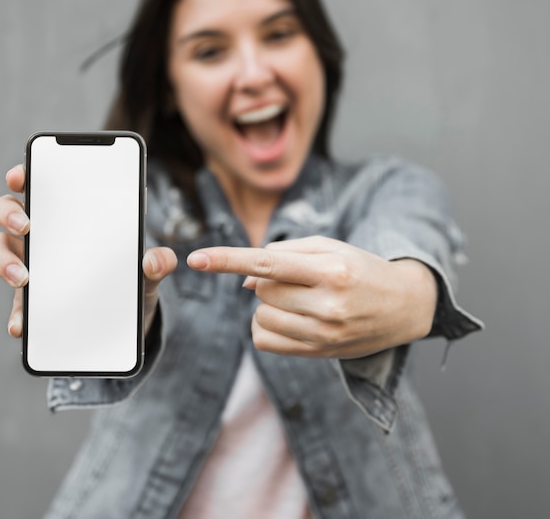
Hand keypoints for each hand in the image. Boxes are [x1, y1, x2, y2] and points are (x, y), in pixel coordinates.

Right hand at [0, 165, 176, 337]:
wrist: (127, 319)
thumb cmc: (132, 278)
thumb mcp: (149, 269)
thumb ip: (159, 261)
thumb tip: (153, 261)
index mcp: (70, 216)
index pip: (41, 186)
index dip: (26, 175)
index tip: (21, 177)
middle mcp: (44, 235)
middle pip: (9, 211)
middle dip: (10, 213)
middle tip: (26, 225)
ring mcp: (32, 265)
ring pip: (0, 251)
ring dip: (4, 261)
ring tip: (23, 278)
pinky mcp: (31, 301)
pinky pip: (16, 304)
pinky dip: (18, 313)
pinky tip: (22, 324)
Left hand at [187, 236, 436, 358]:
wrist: (404, 306)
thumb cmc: (362, 268)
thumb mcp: (330, 248)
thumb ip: (284, 253)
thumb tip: (244, 281)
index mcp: (330, 270)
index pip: (267, 263)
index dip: (227, 259)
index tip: (195, 258)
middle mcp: (328, 305)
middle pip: (261, 290)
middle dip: (268, 281)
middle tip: (297, 279)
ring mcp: (324, 335)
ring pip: (261, 316)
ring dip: (269, 304)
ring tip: (298, 299)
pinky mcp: (319, 353)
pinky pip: (265, 341)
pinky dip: (267, 326)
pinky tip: (289, 318)